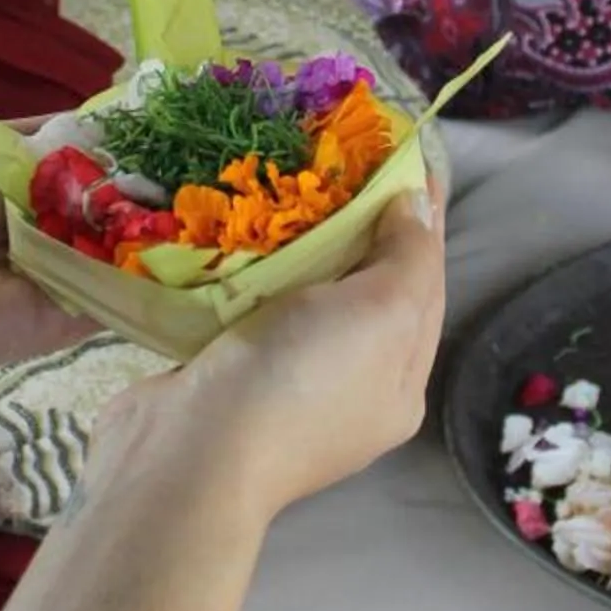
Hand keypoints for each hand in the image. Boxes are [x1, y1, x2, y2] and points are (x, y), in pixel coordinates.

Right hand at [87, 186, 446, 532]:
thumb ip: (409, 259)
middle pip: (364, 291)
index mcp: (399, 384)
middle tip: (341, 159)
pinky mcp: (223, 372)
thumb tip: (416, 207)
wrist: (186, 455)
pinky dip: (249, 269)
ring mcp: (282, 385)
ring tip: (289, 179)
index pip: (424, 288)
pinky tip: (240, 230)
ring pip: (302, 298)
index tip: (405, 156)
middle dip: (357, 227)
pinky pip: (248, 307)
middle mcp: (348, 389)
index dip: (419, 222)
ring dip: (298, 244)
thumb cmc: (300, 382)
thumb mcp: (381, 314)